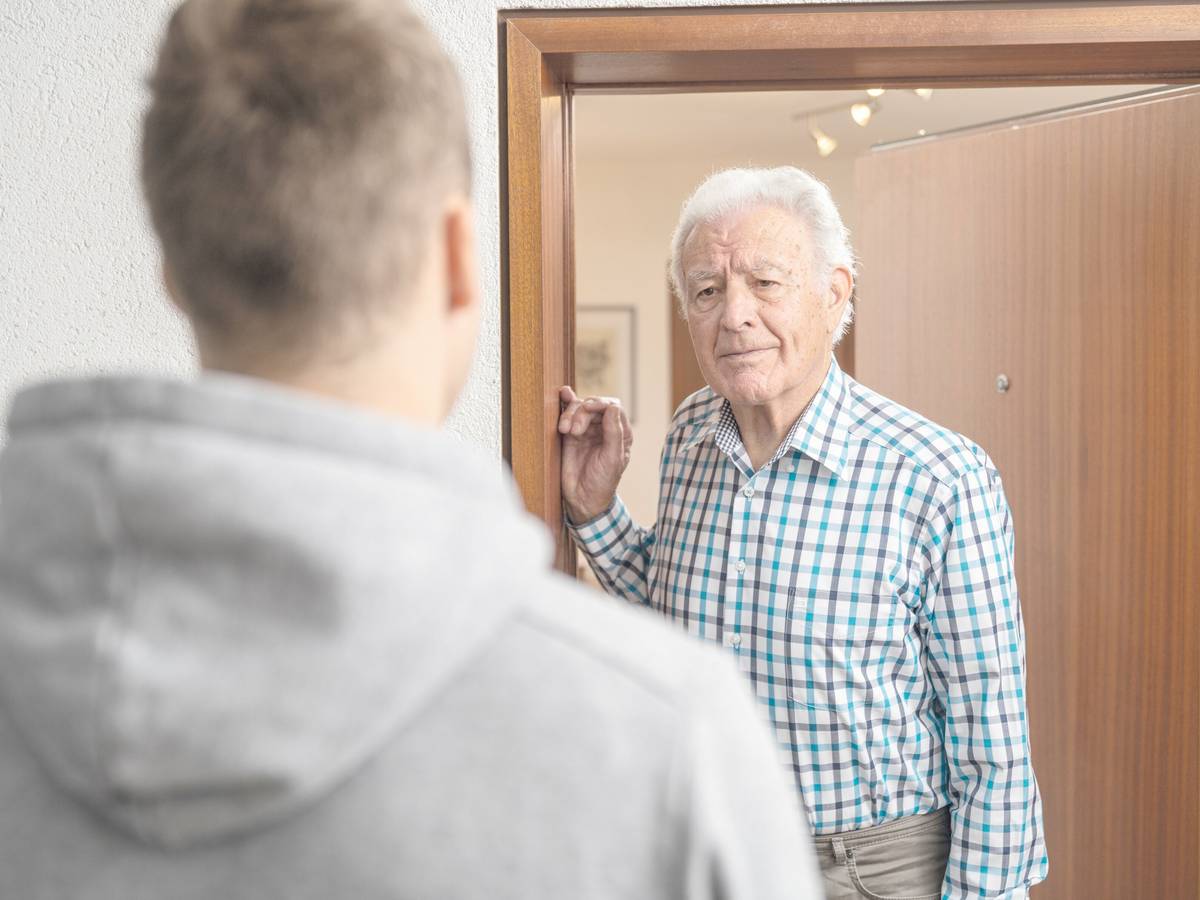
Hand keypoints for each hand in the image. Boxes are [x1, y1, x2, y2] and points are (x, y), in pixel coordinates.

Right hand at [558, 386, 632, 523]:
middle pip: (594, 405)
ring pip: (579, 408)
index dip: (601, 404)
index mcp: (620, 433)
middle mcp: (604, 428)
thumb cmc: (602, 483)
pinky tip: (564, 394)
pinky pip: (568, 414)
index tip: (589, 409)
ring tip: (565, 430)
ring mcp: (587, 430)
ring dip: (570, 414)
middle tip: (574, 430)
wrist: (582, 500)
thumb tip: (612, 407)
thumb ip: (614, 433)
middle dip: (583, 412)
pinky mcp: (571, 434)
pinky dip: (566, 404)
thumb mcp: (613, 459)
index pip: (613, 408)